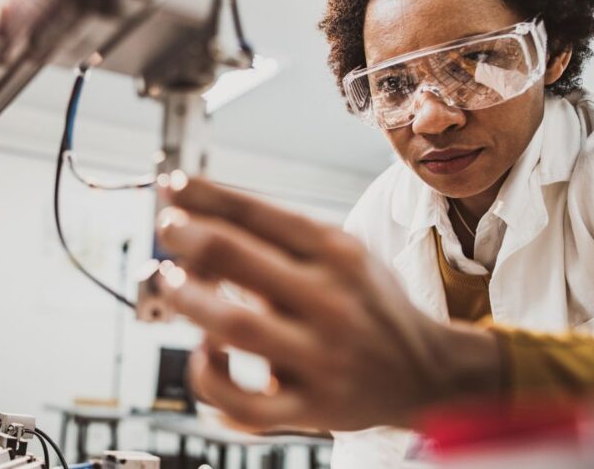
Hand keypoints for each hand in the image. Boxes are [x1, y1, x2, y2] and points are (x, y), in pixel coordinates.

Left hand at [155, 175, 500, 432]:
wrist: (426, 374)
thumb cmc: (370, 305)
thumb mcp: (345, 253)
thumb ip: (283, 238)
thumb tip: (203, 216)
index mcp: (337, 253)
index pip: (258, 212)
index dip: (205, 195)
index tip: (172, 186)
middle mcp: (330, 300)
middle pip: (237, 257)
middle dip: (187, 236)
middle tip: (167, 228)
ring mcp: (320, 357)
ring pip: (233, 325)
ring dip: (189, 299)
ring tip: (170, 281)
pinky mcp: (311, 409)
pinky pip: (245, 404)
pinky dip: (211, 381)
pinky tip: (204, 356)